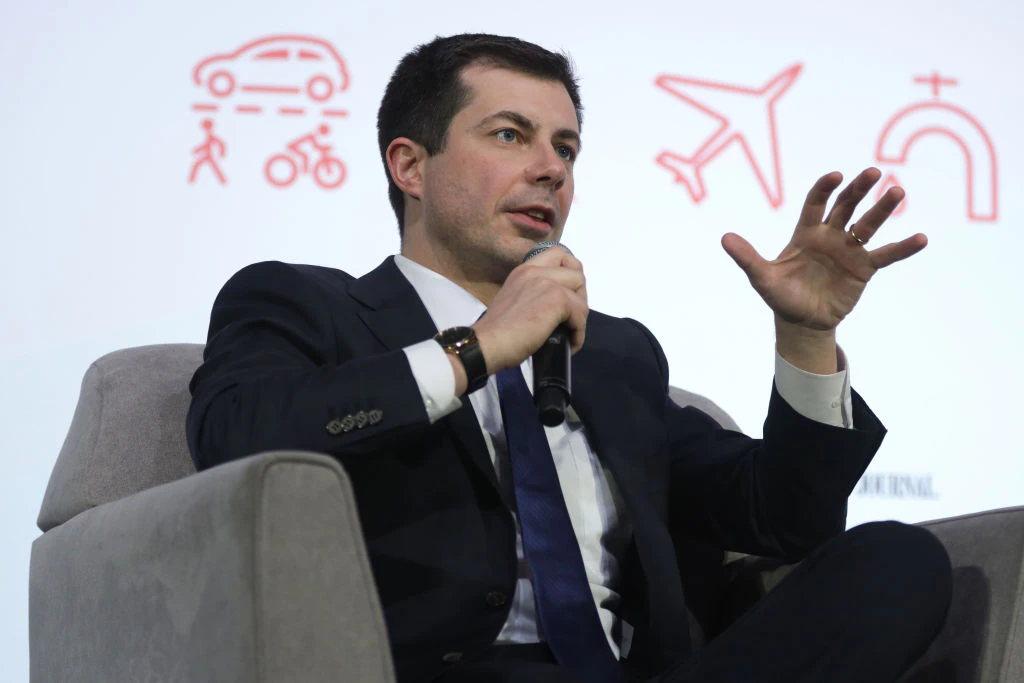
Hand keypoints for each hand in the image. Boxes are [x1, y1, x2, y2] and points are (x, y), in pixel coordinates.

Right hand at [472, 246, 587, 374]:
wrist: (486, 345)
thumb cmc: (498, 333)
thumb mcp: (515, 299)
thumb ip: (534, 292)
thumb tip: (559, 305)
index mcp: (525, 269)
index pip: (560, 254)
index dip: (571, 272)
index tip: (567, 294)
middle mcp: (535, 271)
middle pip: (578, 274)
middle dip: (579, 298)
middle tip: (569, 318)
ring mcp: (546, 283)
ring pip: (582, 297)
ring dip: (579, 318)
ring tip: (567, 334)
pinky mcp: (556, 300)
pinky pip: (581, 316)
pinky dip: (578, 335)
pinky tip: (568, 344)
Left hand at [721, 168, 926, 331]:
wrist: (801, 320)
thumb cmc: (781, 295)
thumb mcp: (761, 277)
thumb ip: (747, 257)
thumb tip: (724, 239)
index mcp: (806, 232)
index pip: (816, 203)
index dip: (825, 189)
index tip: (835, 176)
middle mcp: (830, 236)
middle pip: (846, 206)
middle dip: (858, 189)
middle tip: (873, 173)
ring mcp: (849, 250)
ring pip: (868, 225)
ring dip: (882, 209)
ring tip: (898, 192)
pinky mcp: (864, 268)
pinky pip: (886, 255)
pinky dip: (903, 248)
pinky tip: (921, 238)